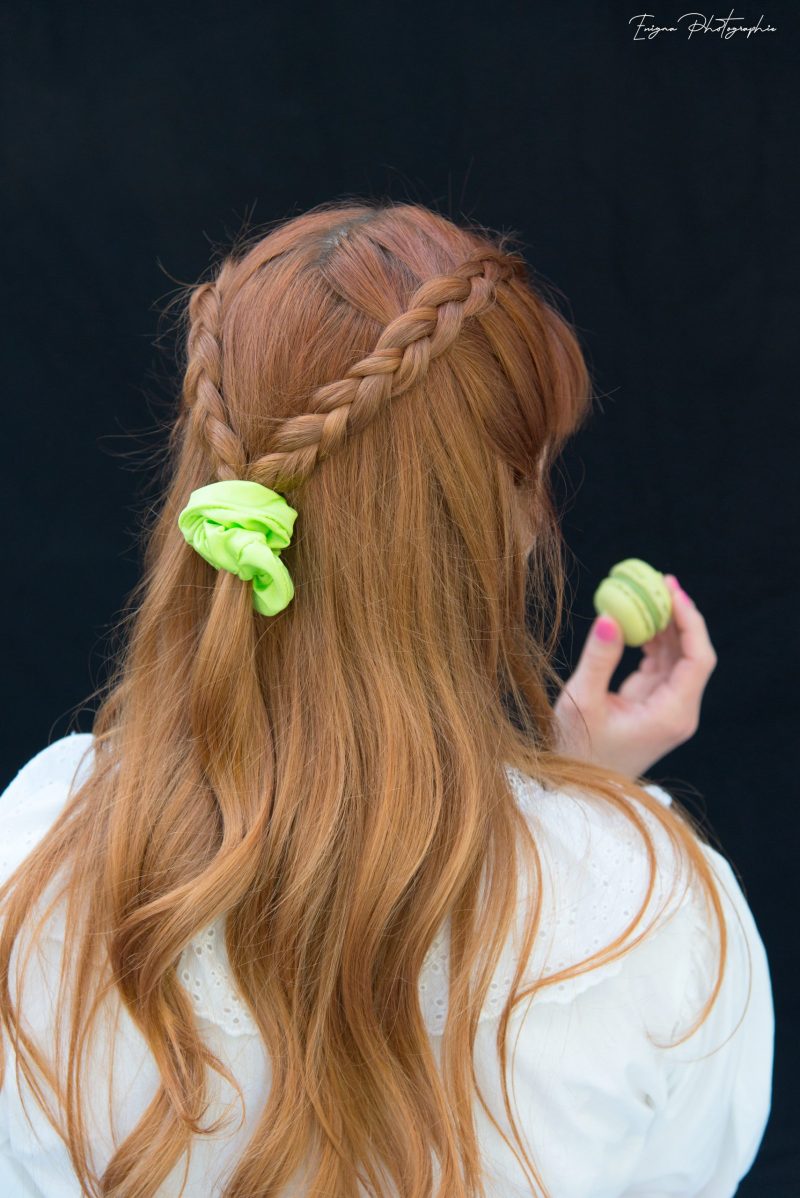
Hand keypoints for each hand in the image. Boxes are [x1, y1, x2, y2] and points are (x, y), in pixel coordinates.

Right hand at [553, 576, 717, 778]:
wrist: (574, 785)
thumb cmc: (576, 751)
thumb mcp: (581, 703)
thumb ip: (599, 659)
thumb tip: (611, 616)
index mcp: (672, 714)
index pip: (697, 659)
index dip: (689, 620)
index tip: (670, 590)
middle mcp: (677, 711)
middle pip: (691, 654)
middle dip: (677, 615)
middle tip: (658, 580)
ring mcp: (666, 708)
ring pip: (675, 657)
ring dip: (663, 625)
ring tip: (644, 592)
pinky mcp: (652, 705)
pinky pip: (659, 664)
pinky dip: (650, 640)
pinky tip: (635, 619)